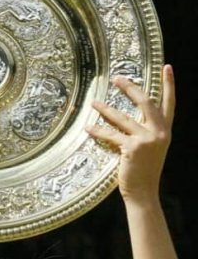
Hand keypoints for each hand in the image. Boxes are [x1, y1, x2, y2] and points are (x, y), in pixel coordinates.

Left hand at [87, 65, 174, 203]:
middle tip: (116, 78)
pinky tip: (88, 127)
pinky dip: (98, 130)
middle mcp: (159, 132)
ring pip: (122, 117)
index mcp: (165, 131)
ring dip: (105, 109)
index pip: (170, 103)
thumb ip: (146, 131)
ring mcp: (146, 140)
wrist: (144, 192)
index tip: (167, 67)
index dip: (169, 84)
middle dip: (130, 88)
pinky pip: (111, 134)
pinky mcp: (132, 148)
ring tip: (93, 102)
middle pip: (145, 102)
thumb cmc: (144, 170)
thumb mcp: (152, 148)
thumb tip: (130, 117)